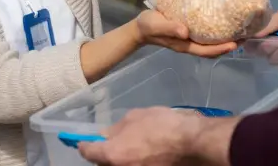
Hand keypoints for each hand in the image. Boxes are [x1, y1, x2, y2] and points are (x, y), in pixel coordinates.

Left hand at [78, 107, 235, 165]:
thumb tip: (108, 134)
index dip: (85, 145)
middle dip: (104, 156)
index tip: (84, 141)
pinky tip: (145, 155)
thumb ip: (118, 127)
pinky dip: (136, 162)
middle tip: (111, 145)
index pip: (88, 152)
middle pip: (104, 164)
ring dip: (122, 160)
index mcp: (112, 154)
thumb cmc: (163, 125)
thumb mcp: (137, 116)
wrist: (193, 144)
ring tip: (132, 149)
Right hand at [135, 10, 237, 57]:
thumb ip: (170, 28)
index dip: (221, 49)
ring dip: (225, 40)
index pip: (206, 51)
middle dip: (228, 45)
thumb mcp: (156, 25)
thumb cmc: (148, 26)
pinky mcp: (188, 33)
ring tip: (238, 31)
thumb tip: (186, 32)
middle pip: (213, 50)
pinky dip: (216, 33)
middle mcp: (189, 45)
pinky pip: (206, 37)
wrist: (140, 28)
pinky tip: (223, 24)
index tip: (235, 43)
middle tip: (244, 36)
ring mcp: (189, 40)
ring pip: (211, 44)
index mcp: (184, 45)